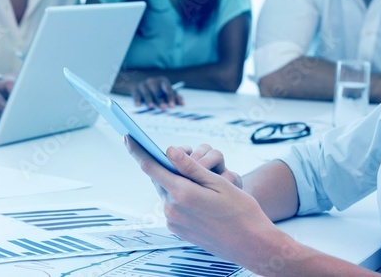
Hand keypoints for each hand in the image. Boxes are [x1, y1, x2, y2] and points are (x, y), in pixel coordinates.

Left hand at [125, 137, 280, 266]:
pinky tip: (200, 197)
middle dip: (167, 166)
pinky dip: (180, 196)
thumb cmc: (241, 212)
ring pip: (167, 192)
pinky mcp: (178, 231)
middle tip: (186, 157)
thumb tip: (169, 151)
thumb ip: (190, 167)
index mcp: (182, 194)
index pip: (152, 167)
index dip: (138, 150)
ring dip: (176, 182)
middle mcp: (173, 210)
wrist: (252, 244)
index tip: (129, 137)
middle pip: (159, 178)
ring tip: (201, 181)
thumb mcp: (219, 183)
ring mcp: (174, 222)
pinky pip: (173, 206)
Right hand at [133, 76, 183, 109]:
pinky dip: (138, 100)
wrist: (138, 83)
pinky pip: (137, 95)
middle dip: (160, 100)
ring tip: (152, 107)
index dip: (170, 97)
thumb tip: (182, 103)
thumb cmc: (155, 88)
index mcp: (162, 81)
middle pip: (157, 91)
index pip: (168, 89)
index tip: (172, 105)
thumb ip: (174, 96)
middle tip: (163, 108)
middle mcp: (153, 81)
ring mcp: (143, 84)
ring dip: (150, 100)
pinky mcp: (135, 89)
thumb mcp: (165, 90)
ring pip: (147, 93)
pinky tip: (138, 105)